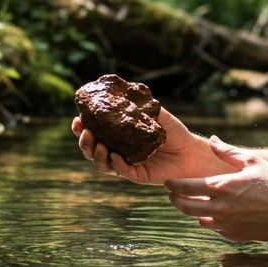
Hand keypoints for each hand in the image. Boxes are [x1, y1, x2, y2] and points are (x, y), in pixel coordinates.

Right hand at [71, 105, 232, 184]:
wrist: (191, 150)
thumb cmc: (173, 131)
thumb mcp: (155, 114)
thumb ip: (140, 106)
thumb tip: (124, 92)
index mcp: (117, 136)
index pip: (93, 133)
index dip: (81, 128)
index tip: (77, 120)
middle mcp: (117, 150)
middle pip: (91, 150)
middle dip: (84, 142)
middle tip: (85, 133)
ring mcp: (125, 164)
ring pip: (102, 164)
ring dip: (96, 155)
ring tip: (99, 145)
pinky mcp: (137, 175)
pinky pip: (121, 171)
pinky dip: (116, 165)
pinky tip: (115, 156)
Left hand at [164, 137, 267, 241]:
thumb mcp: (251, 161)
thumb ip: (227, 152)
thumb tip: (212, 140)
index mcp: (221, 187)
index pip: (184, 187)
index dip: (172, 184)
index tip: (168, 182)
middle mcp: (220, 208)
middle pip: (185, 207)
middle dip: (175, 200)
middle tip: (173, 194)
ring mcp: (227, 225)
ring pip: (198, 219)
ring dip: (193, 211)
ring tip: (193, 202)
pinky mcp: (235, 236)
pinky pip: (216, 228)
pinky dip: (213, 221)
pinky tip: (216, 213)